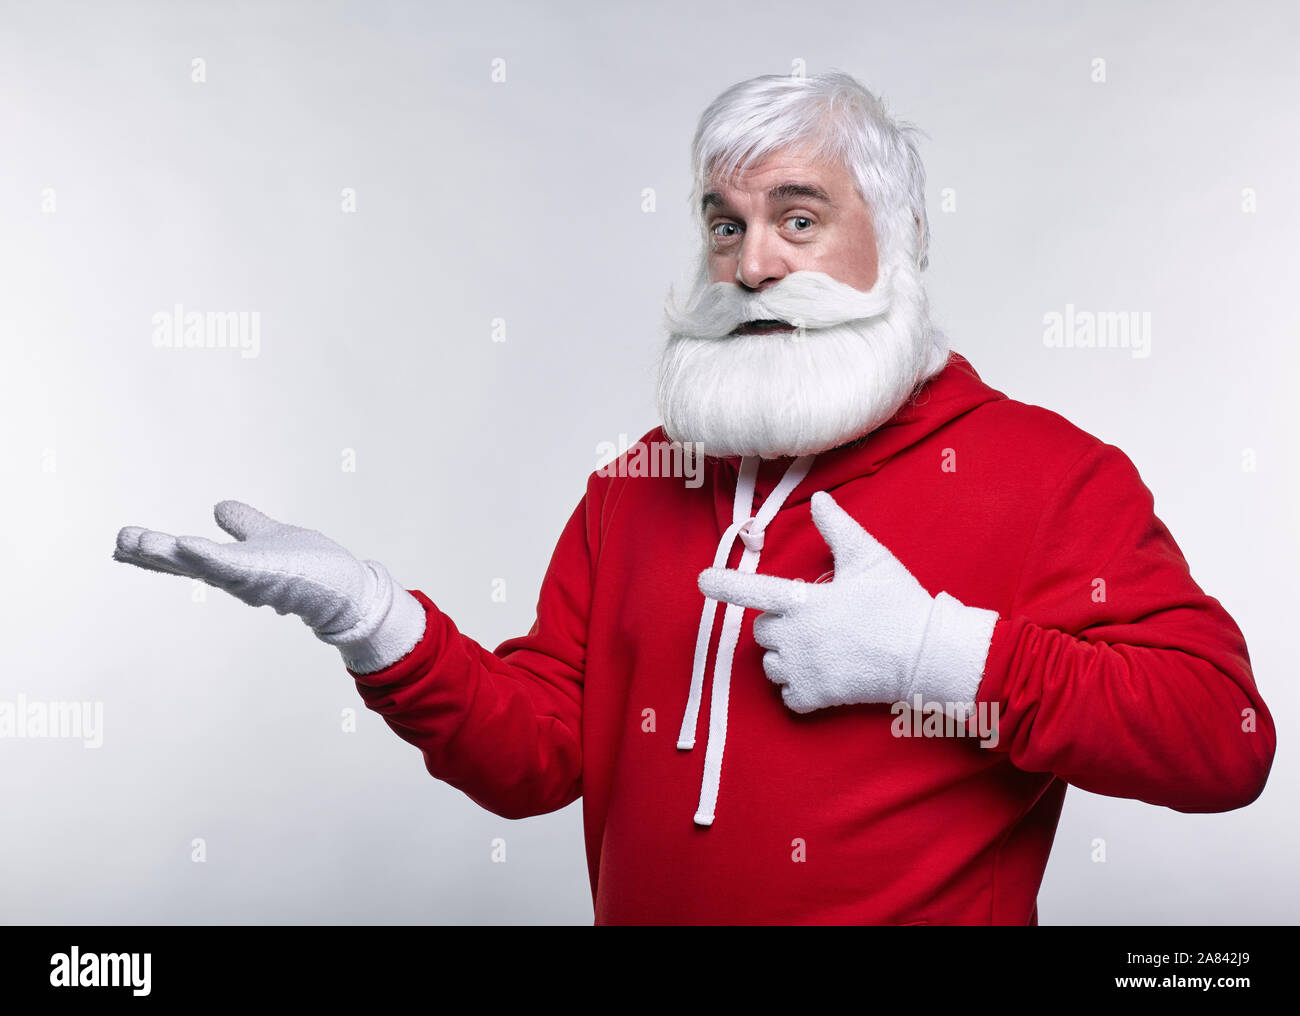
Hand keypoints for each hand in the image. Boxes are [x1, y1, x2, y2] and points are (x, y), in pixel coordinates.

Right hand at [113, 500, 426, 673]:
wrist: (346, 590)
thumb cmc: (310, 569)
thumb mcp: (269, 537)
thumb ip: (244, 525)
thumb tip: (218, 508)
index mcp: (231, 566)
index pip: (186, 558)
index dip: (154, 553)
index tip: (119, 545)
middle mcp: (234, 576)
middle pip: (185, 565)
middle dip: (150, 555)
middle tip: (117, 543)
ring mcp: (249, 577)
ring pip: (201, 564)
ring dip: (168, 554)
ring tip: (135, 541)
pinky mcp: (267, 574)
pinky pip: (234, 564)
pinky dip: (210, 555)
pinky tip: (186, 542)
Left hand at [697, 490, 996, 714]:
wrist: (927, 654)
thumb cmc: (898, 602)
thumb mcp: (869, 558)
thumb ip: (838, 528)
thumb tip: (819, 499)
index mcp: (805, 601)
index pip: (755, 591)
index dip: (726, 585)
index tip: (702, 580)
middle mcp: (797, 636)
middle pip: (761, 632)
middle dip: (778, 626)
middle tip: (814, 622)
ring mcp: (804, 669)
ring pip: (771, 665)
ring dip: (785, 658)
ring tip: (819, 649)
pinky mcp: (816, 696)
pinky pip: (788, 695)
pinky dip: (799, 689)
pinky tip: (823, 676)